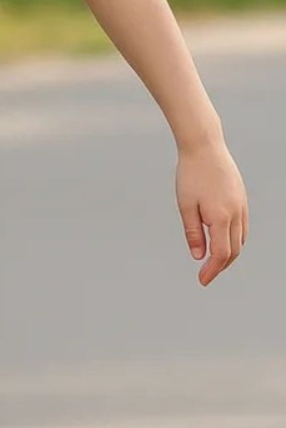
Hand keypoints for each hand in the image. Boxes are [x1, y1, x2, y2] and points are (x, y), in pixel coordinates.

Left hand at [176, 140, 248, 286]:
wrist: (204, 147)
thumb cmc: (191, 174)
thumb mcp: (185, 205)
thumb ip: (193, 232)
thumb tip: (198, 255)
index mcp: (221, 217)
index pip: (221, 254)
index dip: (212, 270)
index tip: (202, 280)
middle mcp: (236, 214)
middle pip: (234, 250)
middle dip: (221, 265)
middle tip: (206, 274)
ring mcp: (242, 206)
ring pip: (241, 240)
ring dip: (229, 254)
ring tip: (214, 261)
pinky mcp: (242, 199)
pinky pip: (242, 227)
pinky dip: (235, 239)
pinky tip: (224, 240)